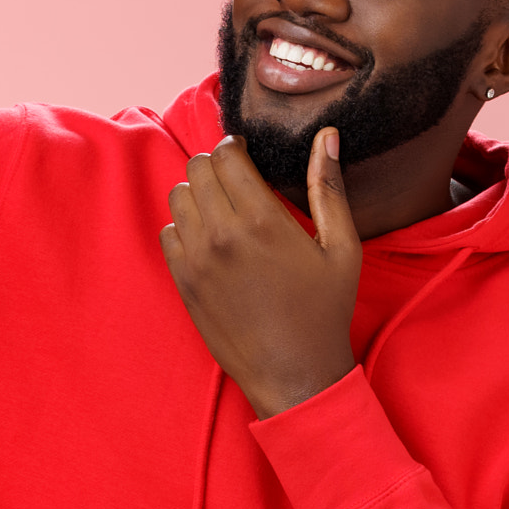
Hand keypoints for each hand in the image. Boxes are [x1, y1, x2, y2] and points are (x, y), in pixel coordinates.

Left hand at [160, 129, 362, 417]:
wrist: (294, 374)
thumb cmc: (324, 312)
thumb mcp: (341, 248)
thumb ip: (329, 187)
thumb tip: (326, 135)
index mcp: (263, 221)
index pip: (226, 155)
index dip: (235, 148)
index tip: (247, 157)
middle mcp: (223, 235)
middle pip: (196, 168)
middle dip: (215, 166)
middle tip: (236, 182)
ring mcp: (197, 260)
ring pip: (177, 197)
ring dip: (197, 193)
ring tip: (223, 209)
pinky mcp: (184, 282)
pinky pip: (167, 233)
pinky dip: (184, 227)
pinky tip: (210, 239)